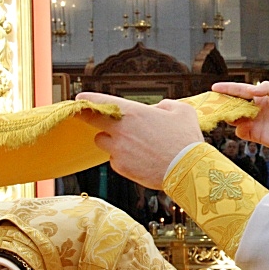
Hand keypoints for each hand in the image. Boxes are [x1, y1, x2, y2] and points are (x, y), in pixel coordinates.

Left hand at [77, 92, 203, 188]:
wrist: (188, 170)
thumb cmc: (186, 140)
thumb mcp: (182, 111)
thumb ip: (165, 105)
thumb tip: (158, 109)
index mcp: (133, 113)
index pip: (101, 102)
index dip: (88, 99)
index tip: (80, 99)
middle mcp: (120, 131)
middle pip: (92, 121)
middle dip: (88, 117)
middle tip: (89, 116)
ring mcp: (118, 150)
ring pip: (103, 142)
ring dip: (111, 140)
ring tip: (130, 143)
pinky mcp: (121, 167)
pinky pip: (114, 160)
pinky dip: (122, 158)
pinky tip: (140, 159)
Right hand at [210, 81, 268, 152]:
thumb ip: (267, 87)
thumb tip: (251, 90)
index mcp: (261, 96)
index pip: (241, 91)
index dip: (228, 88)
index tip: (214, 87)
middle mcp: (255, 109)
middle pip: (234, 104)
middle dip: (223, 102)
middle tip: (213, 101)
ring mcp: (254, 122)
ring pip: (234, 118)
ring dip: (228, 115)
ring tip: (224, 113)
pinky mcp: (255, 135)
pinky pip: (240, 132)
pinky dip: (238, 128)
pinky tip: (242, 125)